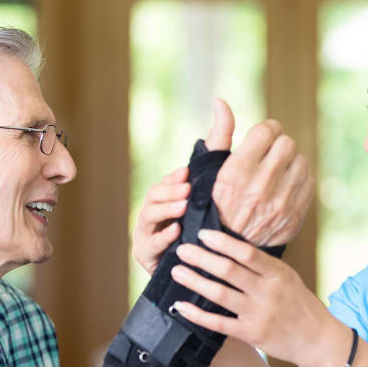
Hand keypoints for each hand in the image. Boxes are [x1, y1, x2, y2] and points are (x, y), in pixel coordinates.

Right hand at [131, 99, 235, 274]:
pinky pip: (150, 246)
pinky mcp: (146, 255)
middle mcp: (154, 213)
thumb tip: (221, 100)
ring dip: (165, 211)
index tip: (187, 174)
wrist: (200, 265)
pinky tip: (177, 233)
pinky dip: (163, 239)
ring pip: (148, 219)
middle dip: (168, 192)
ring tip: (182, 208)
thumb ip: (218, 143)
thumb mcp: (214, 181)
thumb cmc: (206, 220)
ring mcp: (147, 234)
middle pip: (152, 197)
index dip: (174, 178)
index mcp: (167, 196)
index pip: (166, 182)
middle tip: (187, 189)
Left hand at [169, 229, 338, 366]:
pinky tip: (181, 306)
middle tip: (182, 250)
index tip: (202, 234)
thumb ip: (264, 266)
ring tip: (177, 271)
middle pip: (229, 270)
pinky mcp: (252, 334)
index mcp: (278, 273)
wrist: (320, 340)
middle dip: (201, 258)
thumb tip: (231, 248)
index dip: (222, 241)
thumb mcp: (288, 278)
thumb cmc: (301, 306)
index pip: (246, 252)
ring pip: (220, 294)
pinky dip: (197, 315)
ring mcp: (259, 314)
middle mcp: (268, 292)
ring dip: (195, 281)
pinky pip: (219, 323)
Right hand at [210, 100, 313, 246]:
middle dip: (278, 145)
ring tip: (277, 171)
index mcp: (238, 171)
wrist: (227, 248)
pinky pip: (309, 182)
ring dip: (290, 162)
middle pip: (287, 143)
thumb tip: (220, 101)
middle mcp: (261, 185)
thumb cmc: (214, 204)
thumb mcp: (209, 169)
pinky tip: (284, 186)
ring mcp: (281, 202)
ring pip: (301, 161)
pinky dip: (298, 181)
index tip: (262, 138)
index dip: (266, 131)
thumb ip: (219, 134)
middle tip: (270, 154)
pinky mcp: (295, 215)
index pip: (267, 130)